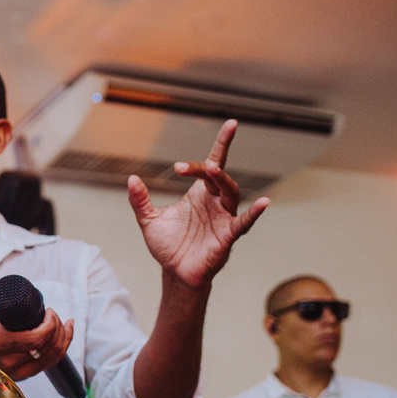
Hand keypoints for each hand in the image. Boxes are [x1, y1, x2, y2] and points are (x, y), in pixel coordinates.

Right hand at [0, 298, 72, 381]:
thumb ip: (7, 299)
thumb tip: (26, 289)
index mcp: (1, 343)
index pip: (38, 338)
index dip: (51, 324)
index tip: (49, 311)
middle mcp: (11, 361)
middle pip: (48, 347)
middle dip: (58, 327)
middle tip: (54, 315)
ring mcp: (19, 372)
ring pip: (53, 356)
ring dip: (63, 337)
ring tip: (64, 323)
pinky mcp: (25, 376)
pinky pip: (51, 363)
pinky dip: (62, 348)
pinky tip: (66, 335)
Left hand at [128, 119, 268, 287]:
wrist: (175, 273)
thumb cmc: (168, 246)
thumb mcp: (148, 220)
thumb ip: (140, 200)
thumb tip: (132, 178)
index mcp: (200, 193)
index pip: (213, 163)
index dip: (223, 143)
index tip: (231, 124)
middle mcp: (215, 201)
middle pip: (219, 175)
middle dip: (204, 167)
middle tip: (181, 168)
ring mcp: (224, 217)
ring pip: (231, 192)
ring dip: (222, 181)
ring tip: (212, 171)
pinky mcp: (228, 235)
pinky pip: (245, 222)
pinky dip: (255, 213)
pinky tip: (264, 203)